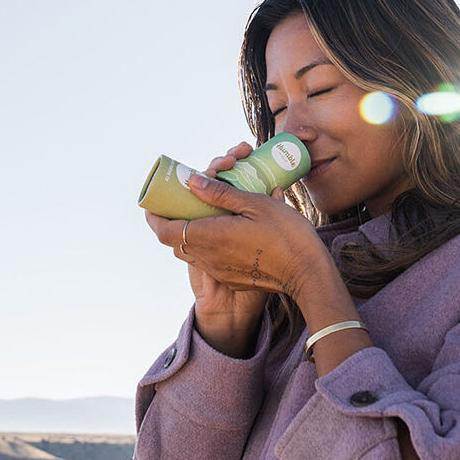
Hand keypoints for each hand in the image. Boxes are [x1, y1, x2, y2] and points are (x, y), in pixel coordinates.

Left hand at [145, 142, 331, 304]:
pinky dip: (208, 244)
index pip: (164, 230)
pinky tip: (227, 230)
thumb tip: (193, 181)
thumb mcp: (256, 204)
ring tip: (204, 214)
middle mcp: (208, 257)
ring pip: (191, 251)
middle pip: (175, 241)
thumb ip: (221, 192)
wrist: (306, 272)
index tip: (153, 203)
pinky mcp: (231, 277)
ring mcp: (219, 270)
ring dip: (190, 233)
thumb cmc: (286, 235)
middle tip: (182, 202)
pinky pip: (209, 260)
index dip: (154, 216)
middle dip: (173, 221)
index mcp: (209, 236)